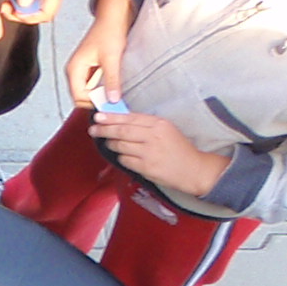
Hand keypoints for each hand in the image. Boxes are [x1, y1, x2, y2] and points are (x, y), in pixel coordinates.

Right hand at [65, 0, 133, 106]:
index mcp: (74, 69)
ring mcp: (81, 70)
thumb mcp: (111, 58)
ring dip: (99, 96)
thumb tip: (112, 99)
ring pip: (87, 92)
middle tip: (112, 105)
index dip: (92, 104)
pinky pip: (92, 86)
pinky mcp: (89, 69)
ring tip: (112, 97)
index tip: (108, 107)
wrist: (113, 17)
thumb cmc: (109, 32)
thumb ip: (111, 81)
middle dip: (95, 102)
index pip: (78, 97)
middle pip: (81, 97)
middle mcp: (74, 71)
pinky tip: (111, 89)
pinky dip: (101, 90)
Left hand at [90, 111, 231, 198]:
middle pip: (122, 131)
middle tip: (93, 129)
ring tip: (106, 142)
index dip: (112, 117)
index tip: (99, 116)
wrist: (193, 169)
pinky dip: (120, 157)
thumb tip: (121, 121)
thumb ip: (146, 125)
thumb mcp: (166, 130)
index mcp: (159, 124)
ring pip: (121, 146)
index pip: (130, 118)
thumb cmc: (178, 148)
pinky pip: (125, 160)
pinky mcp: (146, 168)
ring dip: (111, 144)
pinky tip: (121, 156)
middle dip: (105, 129)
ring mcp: (150, 153)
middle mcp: (154, 136)